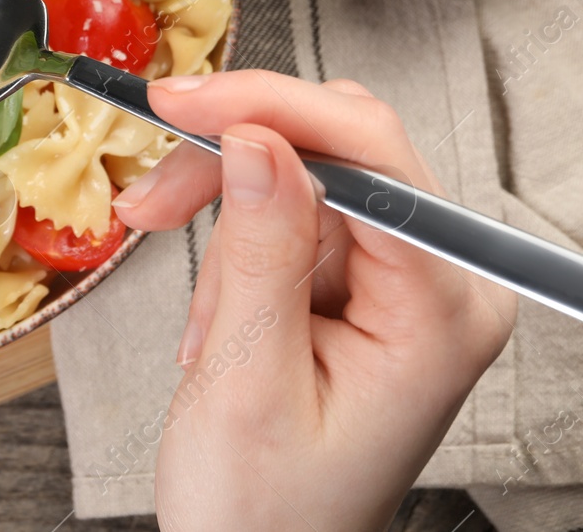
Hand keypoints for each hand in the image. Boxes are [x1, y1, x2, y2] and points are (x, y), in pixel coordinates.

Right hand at [113, 71, 514, 531]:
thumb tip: (255, 136)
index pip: (373, 159)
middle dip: (232, 161)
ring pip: (299, 169)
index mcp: (443, 313)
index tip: (181, 103)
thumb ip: (261, 251)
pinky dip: (228, 244)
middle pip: (338, 147)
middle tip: (150, 196)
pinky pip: (284, 210)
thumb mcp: (247, 382)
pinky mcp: (357, 280)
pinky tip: (212, 313)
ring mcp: (399, 278)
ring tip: (189, 306)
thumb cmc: (263, 512)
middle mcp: (440, 282)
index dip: (272, 109)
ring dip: (221, 217)